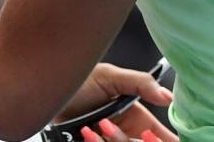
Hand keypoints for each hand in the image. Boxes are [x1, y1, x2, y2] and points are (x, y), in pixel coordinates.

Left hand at [58, 63, 177, 141]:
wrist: (46, 88)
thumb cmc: (78, 80)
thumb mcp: (110, 77)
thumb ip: (140, 83)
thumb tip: (167, 96)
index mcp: (136, 118)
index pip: (159, 136)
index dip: (160, 139)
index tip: (151, 136)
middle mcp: (125, 134)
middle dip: (127, 140)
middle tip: (108, 125)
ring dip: (113, 140)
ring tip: (94, 125)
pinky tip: (85, 133)